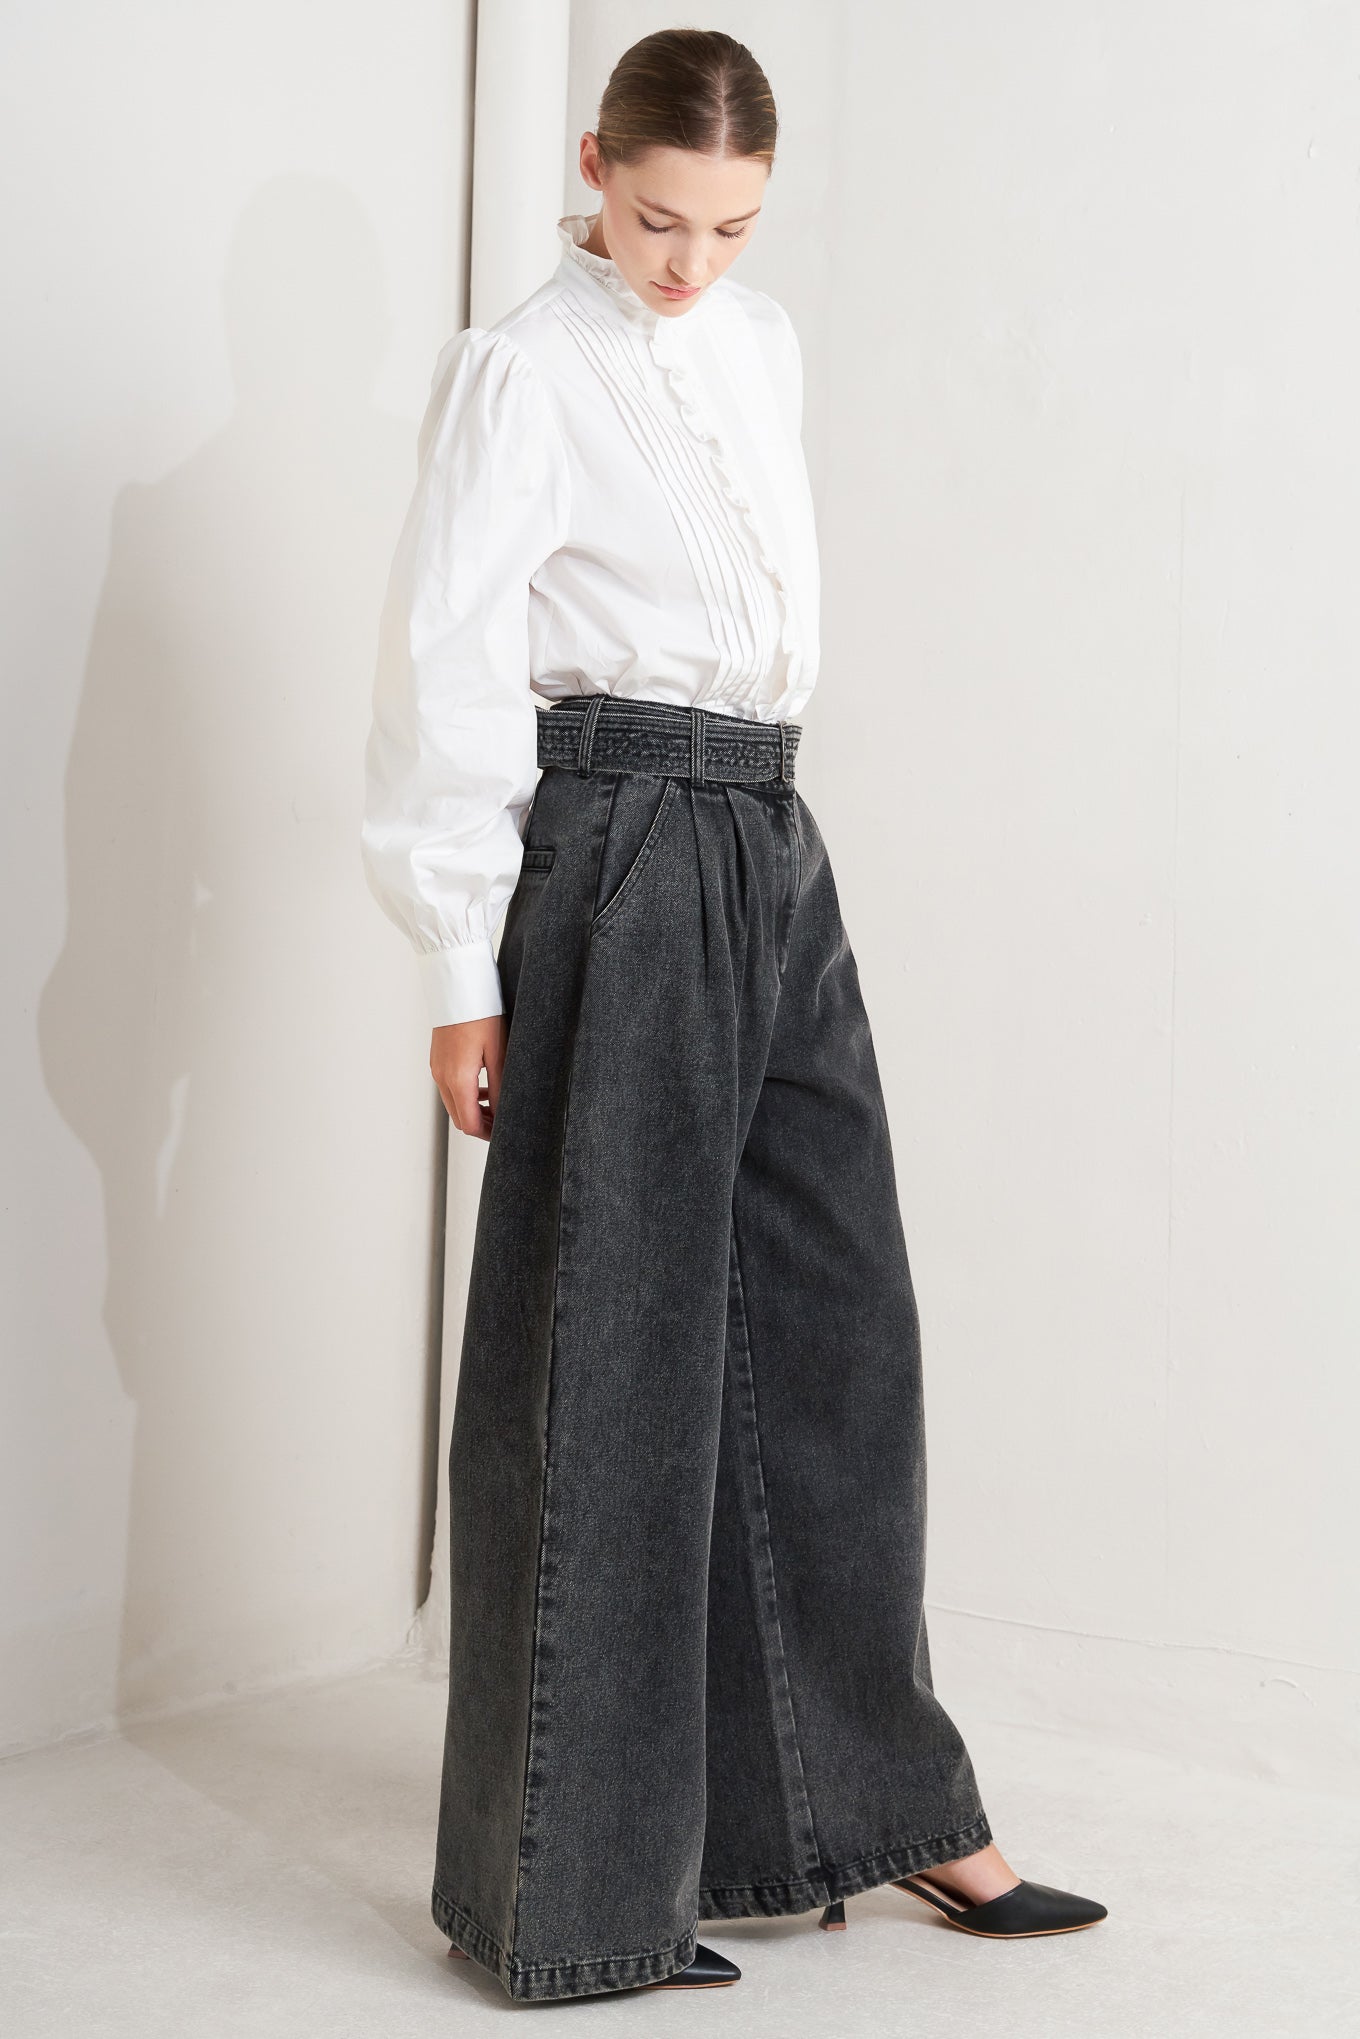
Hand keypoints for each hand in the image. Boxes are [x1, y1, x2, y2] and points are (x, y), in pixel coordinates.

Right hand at [431, 1014, 507, 1139]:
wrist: (459, 987)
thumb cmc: (481, 1014)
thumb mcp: (498, 1052)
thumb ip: (499, 1087)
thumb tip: (502, 1112)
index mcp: (458, 1078)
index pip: (470, 1123)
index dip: (488, 1134)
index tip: (504, 1133)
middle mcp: (442, 1077)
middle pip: (459, 1118)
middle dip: (480, 1126)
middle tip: (502, 1123)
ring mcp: (437, 1069)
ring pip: (453, 1104)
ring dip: (472, 1111)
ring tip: (495, 1107)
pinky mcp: (437, 1061)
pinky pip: (449, 1088)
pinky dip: (464, 1096)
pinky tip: (482, 1088)